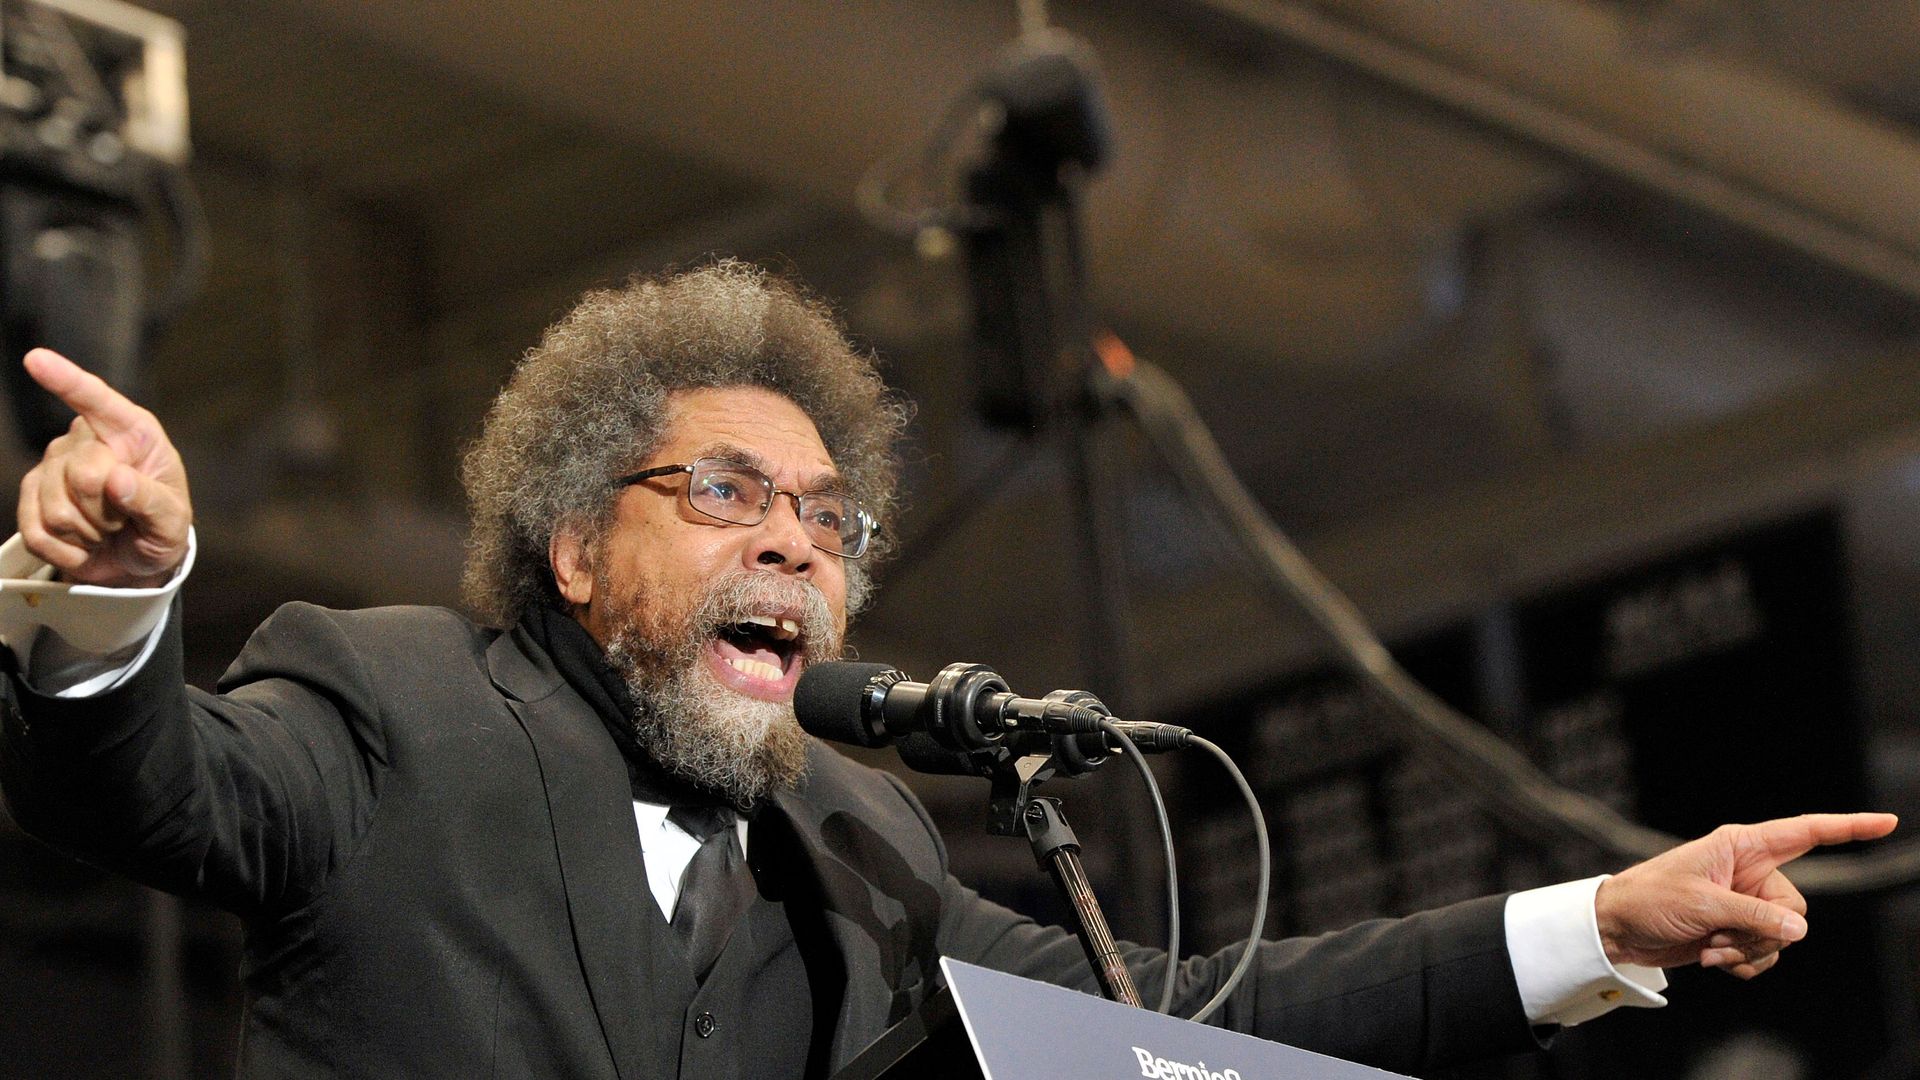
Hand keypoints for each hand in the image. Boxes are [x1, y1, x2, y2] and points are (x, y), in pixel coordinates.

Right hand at [16, 348, 191, 587]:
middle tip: (125, 519)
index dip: (67, 381)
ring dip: (88, 532)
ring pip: (58, 507)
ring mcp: (54, 464)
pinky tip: (83, 542)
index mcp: (132, 432)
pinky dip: (66, 549)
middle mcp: (88, 439)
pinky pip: (38, 530)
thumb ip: (153, 501)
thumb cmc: (160, 528)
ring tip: (106, 529)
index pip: (98, 402)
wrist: (135, 560)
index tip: (36, 359)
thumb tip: (117, 478)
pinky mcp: (31, 494)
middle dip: (109, 510)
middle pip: (85, 474)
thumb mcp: (172, 521)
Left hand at [1595, 812, 1897, 979]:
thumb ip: (1755, 918)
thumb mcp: (1703, 905)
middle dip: (1763, 931)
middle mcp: (1751, 872)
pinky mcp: (1738, 931)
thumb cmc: (1651, 899)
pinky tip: (1710, 959)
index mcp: (1743, 846)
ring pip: (1782, 937)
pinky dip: (1741, 962)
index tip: (1888, 821)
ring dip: (1746, 950)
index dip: (1849, 827)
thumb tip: (1799, 932)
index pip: (1806, 832)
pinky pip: (1765, 955)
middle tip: (1719, 934)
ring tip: (1708, 946)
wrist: (1617, 929)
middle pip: (1795, 909)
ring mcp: (1746, 904)